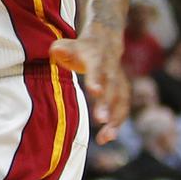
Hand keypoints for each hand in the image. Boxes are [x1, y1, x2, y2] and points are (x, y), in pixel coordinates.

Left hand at [49, 27, 129, 143]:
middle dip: (107, 105)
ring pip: (121, 102)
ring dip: (115, 120)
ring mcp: (119, 82)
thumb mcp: (65, 45)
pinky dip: (117, 124)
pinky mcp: (123, 92)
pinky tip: (107, 137)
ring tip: (106, 138)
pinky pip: (122, 109)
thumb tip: (57, 52)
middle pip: (111, 89)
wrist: (104, 42)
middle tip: (101, 120)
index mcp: (96, 58)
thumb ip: (60, 50)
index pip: (97, 69)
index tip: (95, 92)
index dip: (96, 80)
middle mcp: (111, 71)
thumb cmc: (78, 48)